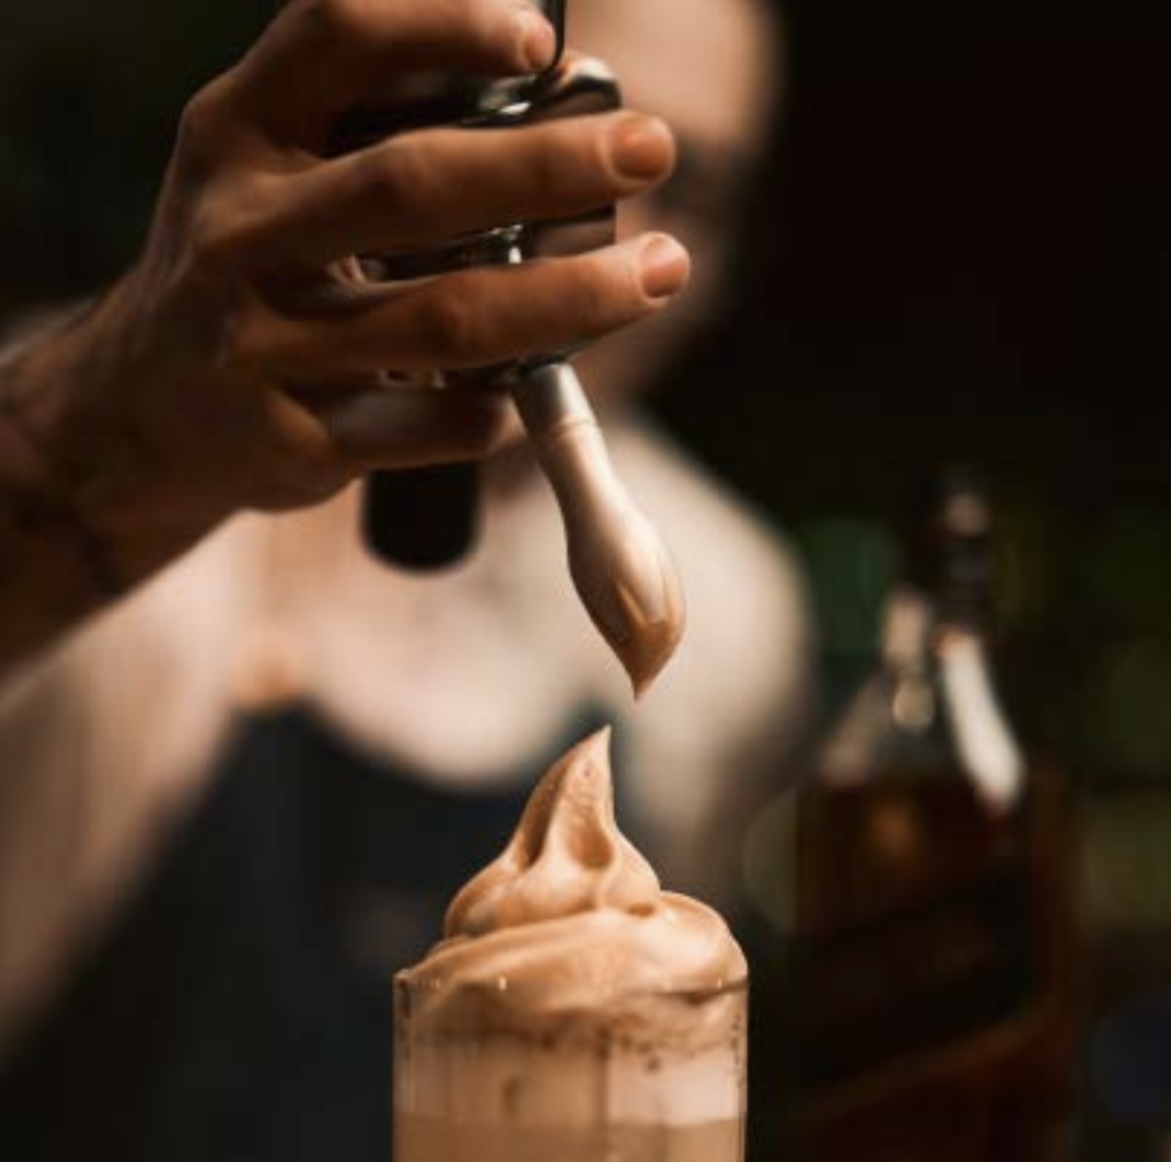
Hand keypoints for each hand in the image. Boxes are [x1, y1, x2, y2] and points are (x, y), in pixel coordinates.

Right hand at [3, 0, 687, 592]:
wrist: (143, 408)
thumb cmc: (249, 262)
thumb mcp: (269, 164)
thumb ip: (371, 120)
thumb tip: (550, 86)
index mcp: (236, 132)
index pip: (336, 38)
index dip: (442, 24)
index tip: (543, 38)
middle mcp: (238, 230)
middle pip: (410, 184)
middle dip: (546, 165)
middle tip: (650, 150)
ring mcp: (259, 342)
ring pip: (439, 317)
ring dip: (567, 298)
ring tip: (657, 274)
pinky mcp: (290, 441)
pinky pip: (424, 424)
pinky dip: (498, 407)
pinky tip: (538, 393)